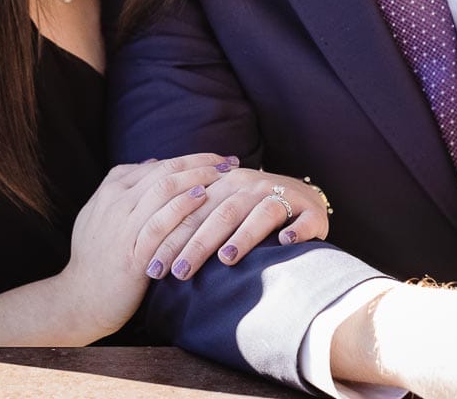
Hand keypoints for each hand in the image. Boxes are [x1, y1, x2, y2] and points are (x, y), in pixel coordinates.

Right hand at [56, 153, 237, 339]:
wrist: (80, 299)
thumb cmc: (96, 258)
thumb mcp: (101, 214)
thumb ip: (124, 187)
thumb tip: (152, 164)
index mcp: (111, 191)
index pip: (158, 165)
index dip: (191, 159)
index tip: (218, 158)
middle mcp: (116, 203)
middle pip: (165, 172)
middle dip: (201, 163)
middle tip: (229, 162)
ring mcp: (123, 227)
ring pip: (164, 190)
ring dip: (198, 178)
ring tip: (224, 175)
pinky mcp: (132, 253)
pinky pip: (160, 223)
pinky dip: (182, 207)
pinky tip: (203, 199)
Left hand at [147, 167, 330, 280]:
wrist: (303, 198)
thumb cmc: (249, 212)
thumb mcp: (219, 210)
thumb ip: (190, 222)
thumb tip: (147, 254)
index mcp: (222, 184)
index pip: (190, 210)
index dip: (170, 238)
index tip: (151, 268)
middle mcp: (250, 185)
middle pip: (220, 212)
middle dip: (196, 243)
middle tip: (178, 273)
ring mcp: (282, 195)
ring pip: (258, 213)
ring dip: (243, 235)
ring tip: (225, 259)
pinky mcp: (310, 210)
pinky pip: (303, 219)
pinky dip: (295, 230)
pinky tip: (284, 243)